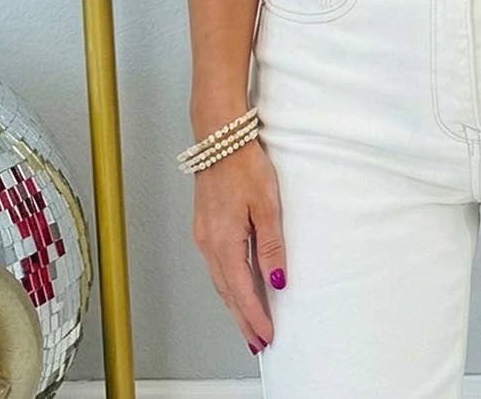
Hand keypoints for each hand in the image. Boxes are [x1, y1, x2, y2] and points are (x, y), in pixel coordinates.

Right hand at [191, 137, 286, 354]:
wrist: (220, 138)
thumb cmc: (243, 165)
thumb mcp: (267, 205)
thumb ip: (271, 246)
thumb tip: (276, 281)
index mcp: (224, 242)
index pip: (241, 292)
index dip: (255, 317)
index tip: (266, 336)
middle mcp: (209, 244)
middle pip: (227, 293)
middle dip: (243, 320)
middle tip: (258, 342)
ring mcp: (204, 236)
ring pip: (220, 281)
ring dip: (235, 304)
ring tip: (250, 323)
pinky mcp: (205, 227)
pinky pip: (217, 266)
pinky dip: (228, 284)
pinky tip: (237, 288)